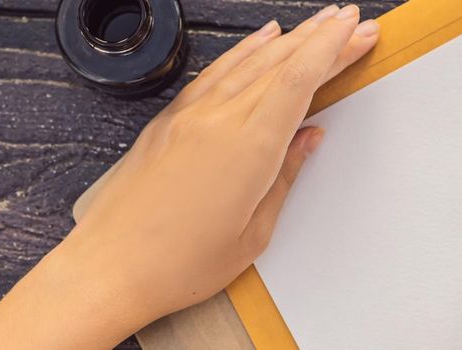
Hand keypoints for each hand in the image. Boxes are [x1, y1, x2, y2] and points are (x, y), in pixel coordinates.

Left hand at [0, 5, 378, 348]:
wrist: (106, 269)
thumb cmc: (175, 264)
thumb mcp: (253, 233)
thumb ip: (284, 176)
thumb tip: (307, 140)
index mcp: (248, 149)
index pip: (300, 80)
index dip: (332, 48)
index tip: (355, 28)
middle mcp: (217, 121)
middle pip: (281, 63)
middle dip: (322, 38)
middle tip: (351, 22)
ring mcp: (190, 116)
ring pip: (248, 60)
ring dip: (288, 38)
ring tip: (315, 24)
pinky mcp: (169, 120)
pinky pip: (216, 71)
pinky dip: (243, 51)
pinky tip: (260, 41)